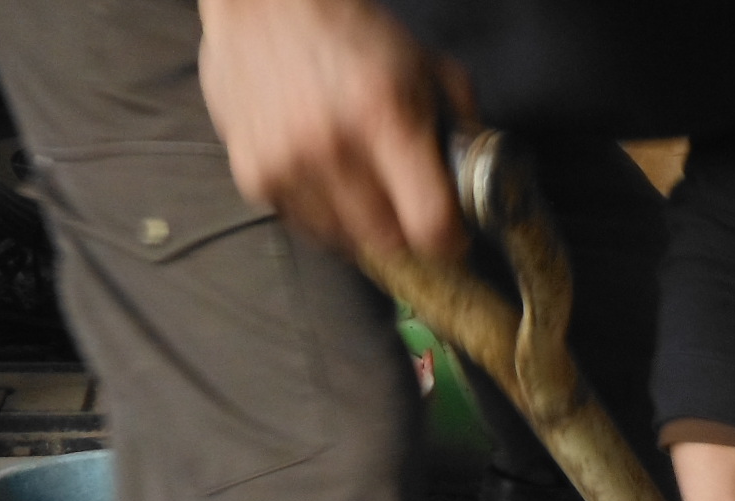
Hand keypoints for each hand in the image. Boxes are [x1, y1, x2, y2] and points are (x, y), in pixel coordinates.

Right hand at [197, 0, 468, 258]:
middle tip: (409, 206)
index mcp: (383, 116)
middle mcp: (332, 146)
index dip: (449, 238)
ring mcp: (288, 164)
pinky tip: (330, 177)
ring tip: (366, 184)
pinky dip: (325, 214)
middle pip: (390, 242)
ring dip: (365, 225)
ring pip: (347, 241)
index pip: (430, 226)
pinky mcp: (255, 175)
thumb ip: (462, 125)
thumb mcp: (425, 67)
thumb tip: (478, 180)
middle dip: (408, 231)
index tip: (451, 233)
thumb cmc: (346, 31)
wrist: (262, 2)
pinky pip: (306, 227)